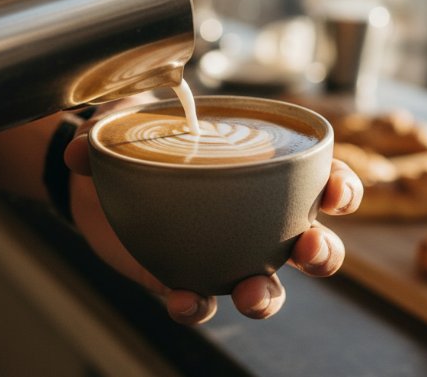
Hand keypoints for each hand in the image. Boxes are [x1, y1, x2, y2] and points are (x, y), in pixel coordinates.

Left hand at [63, 97, 362, 323]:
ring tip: (252, 293)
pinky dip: (196, 306)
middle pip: (309, 244)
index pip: (319, 181)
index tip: (337, 190)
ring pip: (265, 286)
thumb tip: (85, 147)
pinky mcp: (187, 278)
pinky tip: (184, 300)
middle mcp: (254, 219)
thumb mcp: (132, 120)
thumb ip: (112, 122)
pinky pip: (202, 302)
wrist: (93, 184)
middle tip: (308, 248)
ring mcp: (223, 254)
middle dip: (322, 252)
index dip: (340, 187)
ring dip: (267, 295)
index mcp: (261, 175)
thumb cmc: (137, 141)